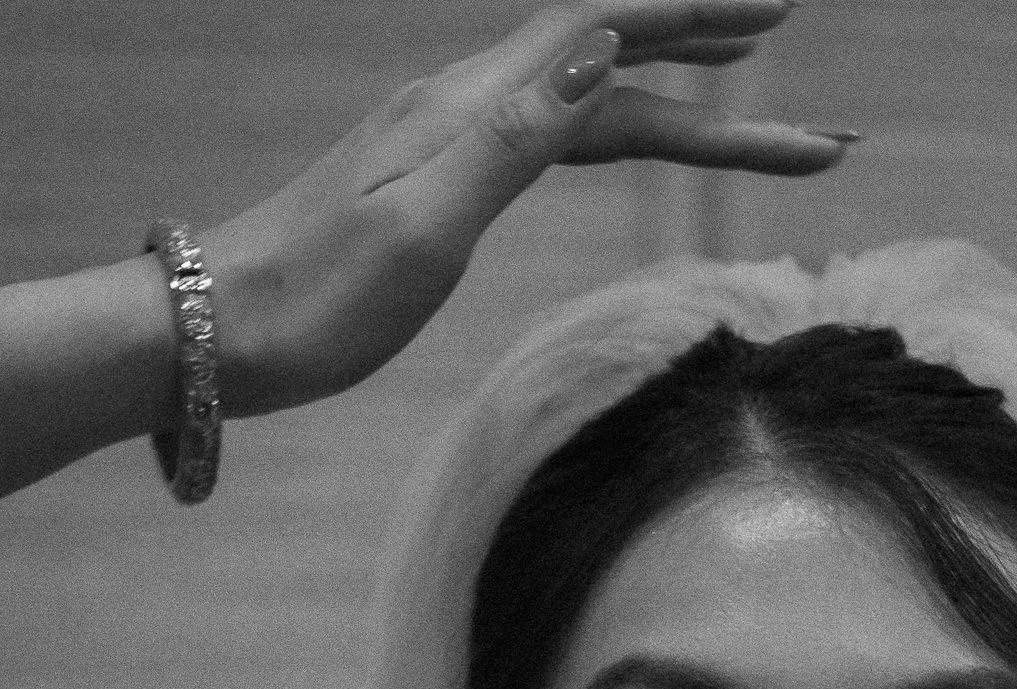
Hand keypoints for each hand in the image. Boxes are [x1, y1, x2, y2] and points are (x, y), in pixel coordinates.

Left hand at [201, 2, 851, 414]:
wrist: (219, 329)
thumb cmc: (317, 299)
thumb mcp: (425, 227)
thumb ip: (516, 137)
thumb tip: (601, 50)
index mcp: (471, 109)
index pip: (602, 32)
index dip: (693, 18)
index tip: (775, 14)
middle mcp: (467, 107)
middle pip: (613, 64)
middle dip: (713, 63)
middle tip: (798, 71)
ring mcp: (453, 141)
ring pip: (592, 105)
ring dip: (680, 106)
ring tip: (753, 114)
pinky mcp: (440, 180)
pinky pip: (555, 137)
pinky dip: (618, 126)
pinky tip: (635, 128)